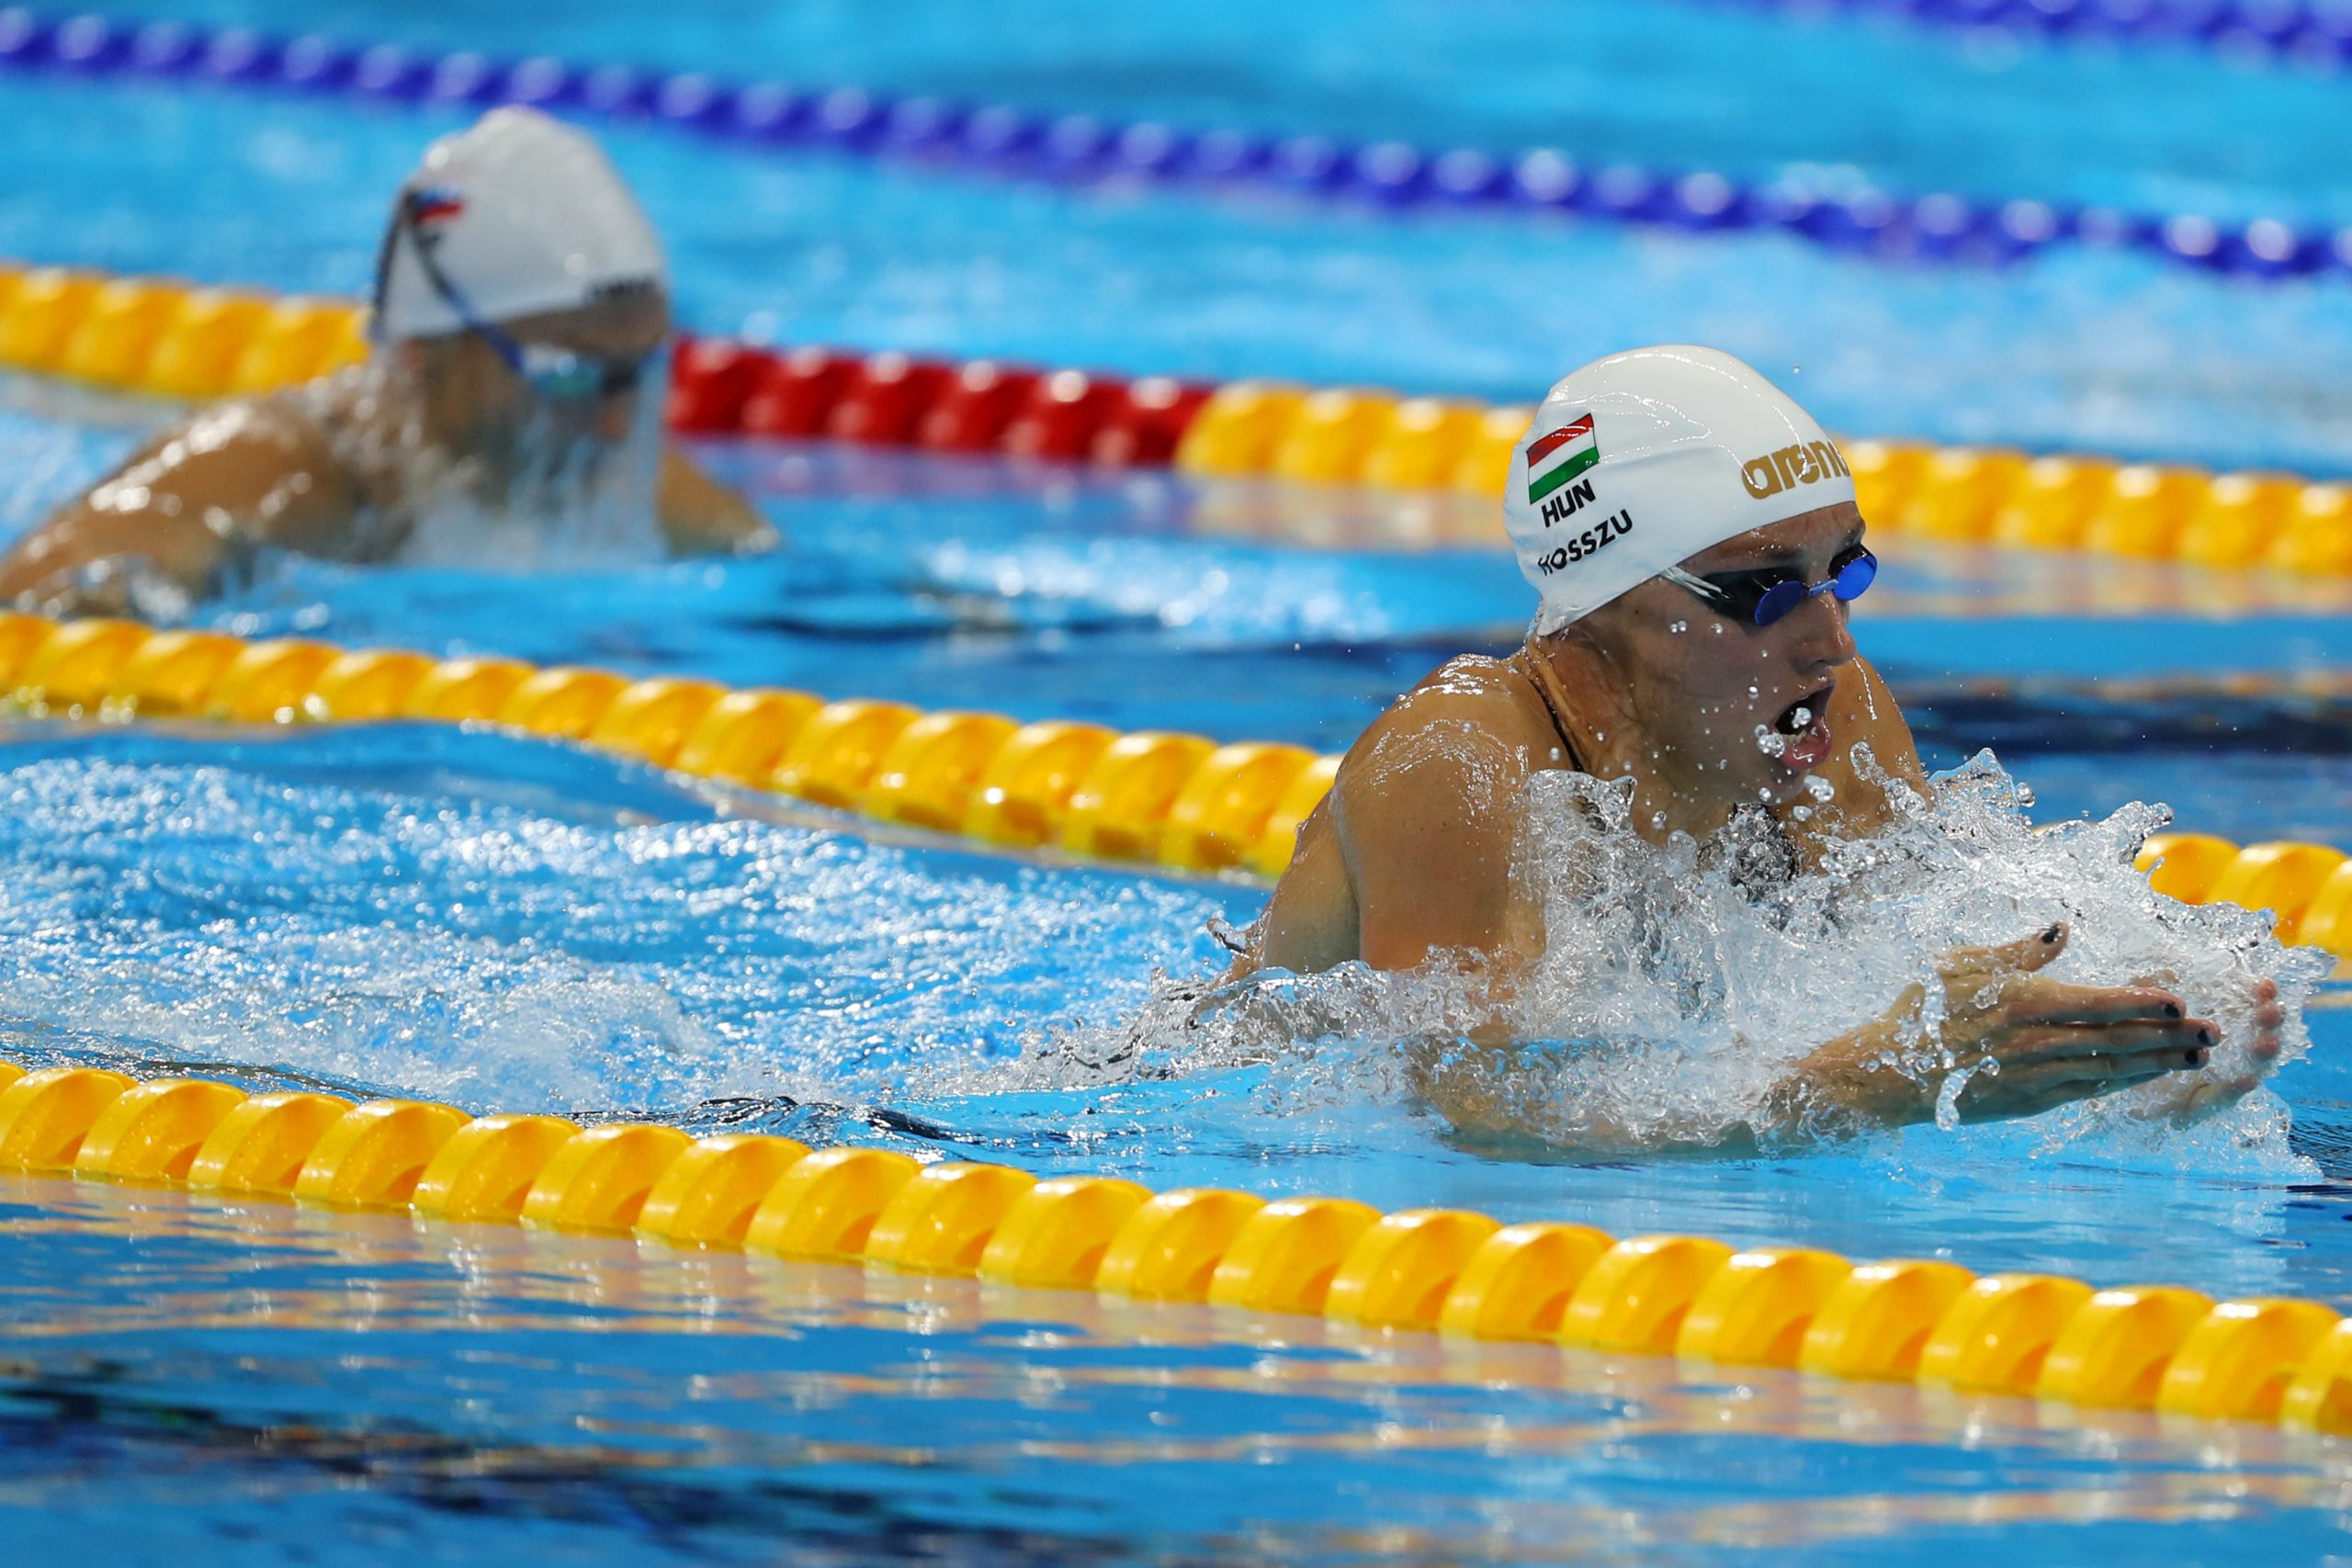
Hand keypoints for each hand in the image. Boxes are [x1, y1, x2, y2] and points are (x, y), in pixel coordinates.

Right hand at [1792, 921, 2216, 1129]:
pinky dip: (2123, 1084)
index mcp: (2021, 1001)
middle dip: (2171, 1038)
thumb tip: (2064, 929)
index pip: (2099, 1003)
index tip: (2180, 1000)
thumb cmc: (1919, 1011)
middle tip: (2213, 1034)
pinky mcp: (2028, 1103)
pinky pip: (2087, 1092)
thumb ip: (2017, 950)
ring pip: (2110, 1071)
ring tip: (2196, 1058)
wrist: (1886, 1072)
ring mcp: (2034, 1077)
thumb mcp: (1959, 964)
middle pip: (2118, 1040)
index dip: (2144, 1003)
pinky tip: (2146, 1077)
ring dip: (2158, 1064)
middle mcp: (2035, 1042)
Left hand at [2130, 975, 2284, 1123]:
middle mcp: (2216, 1046)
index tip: (2264, 985)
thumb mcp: (2135, 1008)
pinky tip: (2245, 1079)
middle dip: (2267, 1022)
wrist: (2109, 1078)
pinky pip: (2220, 1097)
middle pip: (2252, 1033)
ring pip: (2246, 1064)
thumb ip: (2151, 989)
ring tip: (2267, 1044)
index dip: (2257, 995)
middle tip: (2270, 1011)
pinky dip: (2234, 1089)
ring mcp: (2213, 1074)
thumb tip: (2168, 971)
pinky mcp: (2199, 1101)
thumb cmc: (2129, 1034)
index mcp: (2206, 1020)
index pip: (2241, 1005)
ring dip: (2260, 1054)